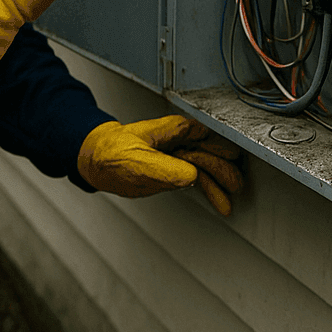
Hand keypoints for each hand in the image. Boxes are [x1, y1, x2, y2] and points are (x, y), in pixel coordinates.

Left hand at [77, 115, 243, 215]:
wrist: (96, 162)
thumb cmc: (112, 152)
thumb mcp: (136, 161)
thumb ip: (165, 168)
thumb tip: (194, 175)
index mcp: (174, 129)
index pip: (207, 137)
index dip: (220, 150)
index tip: (231, 164)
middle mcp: (181, 140)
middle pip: (213, 152)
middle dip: (226, 169)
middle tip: (235, 186)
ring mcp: (179, 156)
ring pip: (209, 168)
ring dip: (221, 183)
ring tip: (230, 200)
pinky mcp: (175, 171)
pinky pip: (199, 179)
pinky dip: (211, 191)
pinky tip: (221, 203)